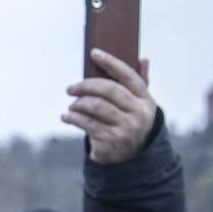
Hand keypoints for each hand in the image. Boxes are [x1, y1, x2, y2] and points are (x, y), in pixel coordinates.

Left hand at [63, 49, 156, 163]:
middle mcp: (139, 114)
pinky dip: (73, 119)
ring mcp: (126, 128)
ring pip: (96, 107)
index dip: (111, 63)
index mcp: (146, 100)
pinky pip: (87, 124)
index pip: (128, 76)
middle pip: (109, 90)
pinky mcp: (111, 141)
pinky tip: (66, 117)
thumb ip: (137, 85)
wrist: (130, 157)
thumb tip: (144, 59)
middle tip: (71, 88)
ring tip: (71, 106)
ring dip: (78, 104)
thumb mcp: (137, 106)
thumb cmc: (129, 123)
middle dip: (86, 86)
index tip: (94, 53)